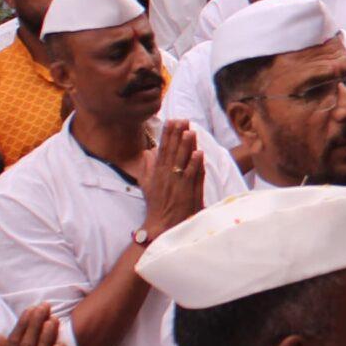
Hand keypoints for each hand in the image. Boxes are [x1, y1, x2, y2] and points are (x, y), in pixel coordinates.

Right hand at [142, 122, 206, 242]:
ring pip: (182, 160)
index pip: (163, 149)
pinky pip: (192, 175)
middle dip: (177, 135)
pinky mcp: (187, 191)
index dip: (167, 134)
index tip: (171, 121)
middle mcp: (166, 175)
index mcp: (157, 172)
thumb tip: (148, 152)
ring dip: (186, 146)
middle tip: (182, 120)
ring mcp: (177, 182)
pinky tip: (199, 153)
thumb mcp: (146, 185)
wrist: (163, 225)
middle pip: (173, 151)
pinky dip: (195, 164)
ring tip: (190, 131)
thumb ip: (147, 167)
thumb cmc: (157, 205)